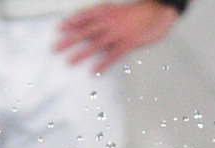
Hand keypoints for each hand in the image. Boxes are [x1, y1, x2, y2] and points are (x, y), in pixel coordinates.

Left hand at [56, 0, 176, 71]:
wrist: (158, 10)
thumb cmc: (136, 13)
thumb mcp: (116, 11)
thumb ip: (102, 18)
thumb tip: (85, 28)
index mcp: (107, 12)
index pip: (85, 16)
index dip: (71, 22)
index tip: (59, 28)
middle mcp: (110, 21)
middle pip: (86, 31)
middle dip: (70, 39)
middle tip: (56, 48)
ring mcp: (119, 33)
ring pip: (97, 43)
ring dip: (82, 53)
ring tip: (69, 61)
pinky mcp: (129, 43)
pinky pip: (114, 54)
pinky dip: (104, 62)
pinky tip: (94, 70)